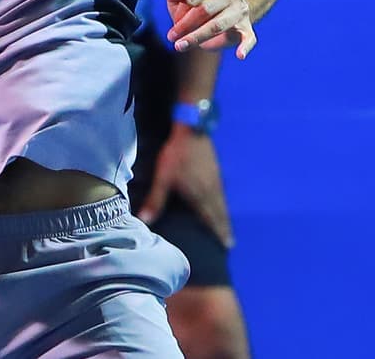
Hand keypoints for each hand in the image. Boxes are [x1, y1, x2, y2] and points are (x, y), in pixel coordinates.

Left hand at [137, 126, 234, 247]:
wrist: (192, 131)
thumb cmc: (176, 156)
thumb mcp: (163, 178)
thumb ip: (155, 200)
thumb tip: (145, 219)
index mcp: (201, 195)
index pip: (211, 218)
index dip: (218, 231)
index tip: (227, 245)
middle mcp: (212, 190)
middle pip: (221, 213)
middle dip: (224, 228)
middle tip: (230, 242)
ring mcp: (217, 180)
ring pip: (223, 203)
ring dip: (225, 216)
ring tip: (226, 226)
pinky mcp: (216, 171)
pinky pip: (222, 193)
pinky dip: (223, 203)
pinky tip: (221, 202)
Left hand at [165, 0, 255, 58]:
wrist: (222, 10)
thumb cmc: (196, 2)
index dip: (182, 8)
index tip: (174, 20)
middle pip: (205, 9)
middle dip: (185, 24)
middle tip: (171, 37)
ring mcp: (240, 12)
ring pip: (218, 25)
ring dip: (197, 37)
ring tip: (180, 46)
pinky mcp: (246, 29)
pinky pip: (248, 38)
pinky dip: (245, 47)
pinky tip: (240, 55)